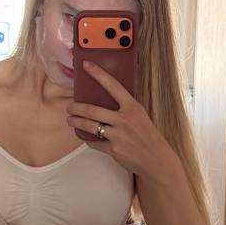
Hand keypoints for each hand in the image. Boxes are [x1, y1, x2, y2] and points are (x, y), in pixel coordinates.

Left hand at [65, 60, 174, 181]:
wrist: (156, 159)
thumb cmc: (148, 136)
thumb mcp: (140, 116)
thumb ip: (125, 109)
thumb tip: (106, 102)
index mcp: (132, 107)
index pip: (113, 85)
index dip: (98, 74)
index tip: (86, 65)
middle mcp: (124, 119)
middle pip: (92, 110)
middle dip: (76, 108)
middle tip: (69, 107)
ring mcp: (118, 135)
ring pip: (89, 126)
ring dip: (76, 122)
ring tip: (71, 120)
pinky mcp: (113, 149)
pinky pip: (94, 143)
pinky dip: (89, 140)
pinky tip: (87, 138)